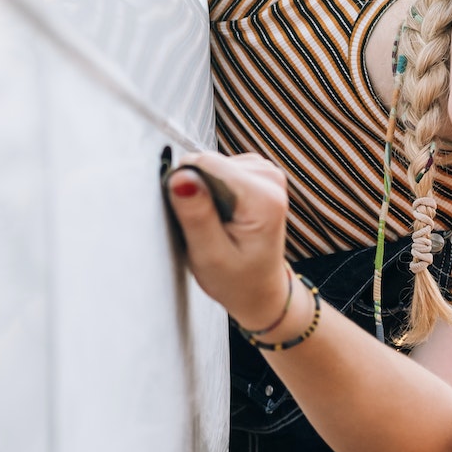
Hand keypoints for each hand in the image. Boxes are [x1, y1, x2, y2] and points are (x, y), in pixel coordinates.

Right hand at [165, 151, 292, 329]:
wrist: (260, 288)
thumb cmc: (237, 279)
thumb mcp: (210, 256)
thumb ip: (196, 214)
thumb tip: (180, 176)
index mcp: (264, 198)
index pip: (206, 164)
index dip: (187, 188)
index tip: (193, 220)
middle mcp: (270, 178)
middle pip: (209, 162)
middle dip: (198, 191)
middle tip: (207, 227)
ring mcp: (267, 172)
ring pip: (212, 164)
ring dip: (205, 192)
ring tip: (216, 223)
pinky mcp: (258, 172)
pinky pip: (219, 168)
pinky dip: (213, 189)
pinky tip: (221, 214)